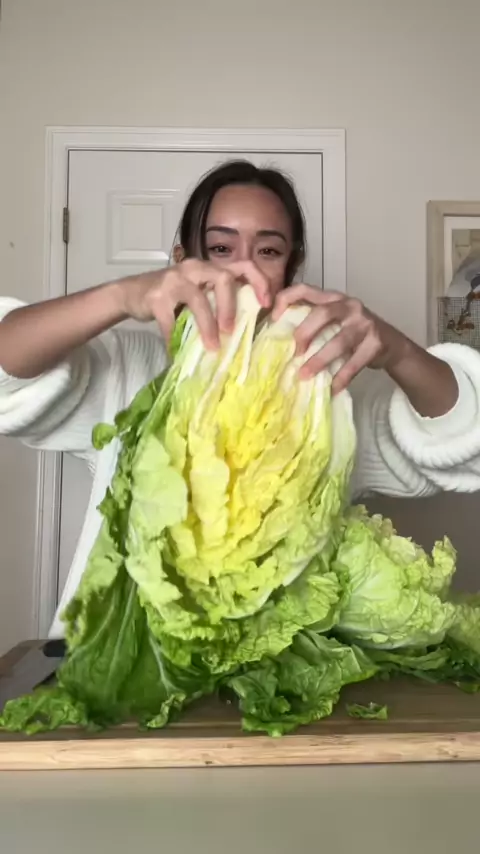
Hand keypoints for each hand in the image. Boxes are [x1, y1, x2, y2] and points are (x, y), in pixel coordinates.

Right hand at [117, 260, 270, 349]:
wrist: (130, 293)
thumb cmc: (170, 297)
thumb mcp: (197, 292)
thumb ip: (217, 300)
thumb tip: (247, 326)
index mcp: (209, 267)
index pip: (242, 265)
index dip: (258, 281)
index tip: (267, 304)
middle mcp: (194, 268)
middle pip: (223, 277)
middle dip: (231, 306)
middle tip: (233, 330)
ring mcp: (173, 280)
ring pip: (198, 300)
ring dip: (208, 326)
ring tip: (213, 348)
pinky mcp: (156, 297)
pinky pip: (169, 322)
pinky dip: (174, 341)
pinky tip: (177, 355)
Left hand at [272, 285, 409, 391]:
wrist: (392, 345)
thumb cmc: (354, 334)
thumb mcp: (334, 322)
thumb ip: (313, 324)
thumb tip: (278, 342)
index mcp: (333, 298)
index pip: (305, 289)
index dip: (286, 300)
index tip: (273, 320)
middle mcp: (349, 306)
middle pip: (322, 313)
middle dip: (304, 333)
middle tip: (294, 353)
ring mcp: (365, 323)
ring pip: (339, 341)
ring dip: (320, 360)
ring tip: (304, 375)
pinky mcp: (376, 343)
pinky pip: (355, 362)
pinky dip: (342, 377)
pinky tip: (331, 388)